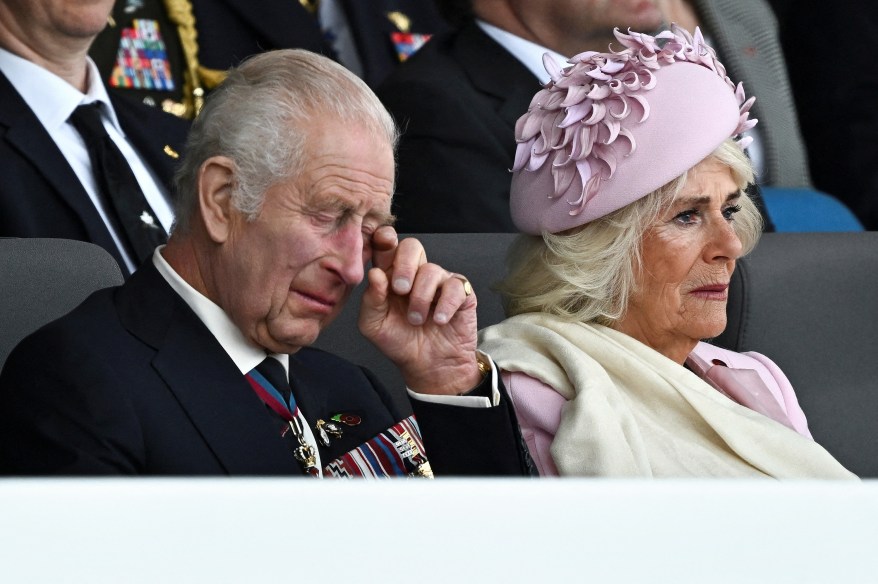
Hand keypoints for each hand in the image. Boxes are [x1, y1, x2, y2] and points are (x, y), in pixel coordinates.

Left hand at [358, 226, 481, 393]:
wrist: (428, 366)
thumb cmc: (400, 343)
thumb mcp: (374, 326)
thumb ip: (371, 299)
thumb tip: (375, 274)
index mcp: (390, 276)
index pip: (387, 246)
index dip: (384, 239)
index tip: (383, 242)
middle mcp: (415, 274)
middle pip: (412, 246)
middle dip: (404, 266)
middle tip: (400, 290)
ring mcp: (439, 282)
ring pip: (431, 270)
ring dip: (421, 297)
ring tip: (417, 320)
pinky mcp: (461, 293)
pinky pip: (455, 286)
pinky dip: (445, 305)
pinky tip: (439, 320)